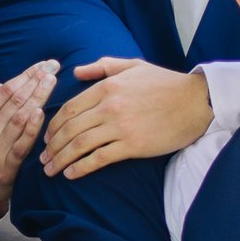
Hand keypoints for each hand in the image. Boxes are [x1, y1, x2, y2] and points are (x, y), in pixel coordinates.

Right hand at [0, 60, 58, 222]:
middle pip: (15, 100)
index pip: (5, 89)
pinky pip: (22, 144)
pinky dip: (31, 127)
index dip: (26, 75)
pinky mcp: (5, 166)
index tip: (44, 64)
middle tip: (54, 67)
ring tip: (52, 82)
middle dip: (36, 81)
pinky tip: (42, 113)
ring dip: (38, 97)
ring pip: (20, 118)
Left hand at [41, 58, 211, 180]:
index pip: (69, 109)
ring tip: (51, 170)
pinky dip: (81, 168)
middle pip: (70, 129)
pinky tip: (71, 174)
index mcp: (106, 86)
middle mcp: (109, 106)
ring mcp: (120, 126)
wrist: (196, 101)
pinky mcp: (133, 145)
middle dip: (52, 146)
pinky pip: (99, 158)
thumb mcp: (133, 66)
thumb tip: (76, 71)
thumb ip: (102, 66)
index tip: (46, 138)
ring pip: (79, 145)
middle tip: (43, 159)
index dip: (52, 126)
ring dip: (61, 160)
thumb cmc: (165, 83)